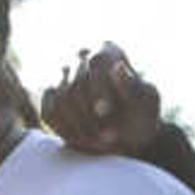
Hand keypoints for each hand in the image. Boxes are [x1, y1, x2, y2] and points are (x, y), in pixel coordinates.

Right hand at [45, 41, 163, 156]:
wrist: (127, 136)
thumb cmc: (141, 114)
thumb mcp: (146, 101)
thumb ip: (133, 85)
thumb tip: (117, 67)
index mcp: (108, 51)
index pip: (96, 62)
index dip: (99, 88)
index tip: (105, 112)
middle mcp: (81, 58)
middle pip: (75, 83)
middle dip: (90, 116)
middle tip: (108, 137)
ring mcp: (61, 76)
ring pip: (60, 100)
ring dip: (79, 127)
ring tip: (99, 142)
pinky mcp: (49, 97)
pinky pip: (49, 113)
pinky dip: (64, 131)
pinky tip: (82, 142)